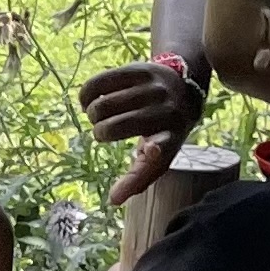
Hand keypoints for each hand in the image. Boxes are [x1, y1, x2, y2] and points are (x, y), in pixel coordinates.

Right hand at [77, 57, 208, 206]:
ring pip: (103, 105)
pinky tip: (88, 101)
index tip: (148, 150)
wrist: (184, 85)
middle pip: (115, 126)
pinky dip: (85, 95)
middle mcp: (166, 111)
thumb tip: (113, 200)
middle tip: (103, 131)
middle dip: (100, 132)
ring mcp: (153, 88)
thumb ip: (138, 177)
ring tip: (98, 115)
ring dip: (92, 114)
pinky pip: (97, 84)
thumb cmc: (163, 130)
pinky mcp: (138, 70)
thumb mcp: (159, 154)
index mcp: (172, 136)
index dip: (154, 150)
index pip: (163, 146)